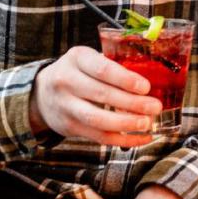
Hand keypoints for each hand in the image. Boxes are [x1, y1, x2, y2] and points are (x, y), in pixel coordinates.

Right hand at [28, 45, 160, 147]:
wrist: (41, 93)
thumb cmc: (77, 72)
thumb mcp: (88, 59)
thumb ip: (113, 65)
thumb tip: (153, 77)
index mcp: (76, 58)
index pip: (102, 69)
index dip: (125, 79)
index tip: (146, 87)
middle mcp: (66, 81)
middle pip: (101, 95)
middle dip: (132, 103)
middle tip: (155, 106)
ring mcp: (66, 106)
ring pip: (97, 119)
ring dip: (125, 123)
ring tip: (147, 123)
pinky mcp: (69, 127)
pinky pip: (98, 137)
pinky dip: (122, 140)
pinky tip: (141, 137)